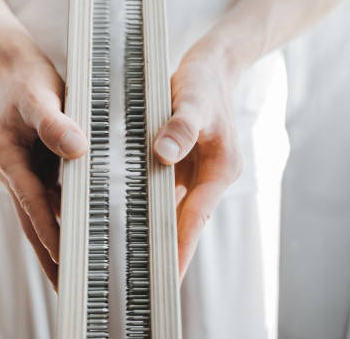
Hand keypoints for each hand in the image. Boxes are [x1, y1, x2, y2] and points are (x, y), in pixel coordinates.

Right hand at [0, 43, 87, 289]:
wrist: (20, 68)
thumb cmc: (30, 80)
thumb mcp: (41, 95)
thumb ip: (55, 122)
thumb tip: (77, 150)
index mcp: (7, 158)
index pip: (31, 202)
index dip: (48, 231)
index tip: (65, 259)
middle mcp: (13, 171)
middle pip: (32, 221)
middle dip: (50, 255)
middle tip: (69, 290)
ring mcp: (25, 173)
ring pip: (41, 217)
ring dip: (56, 245)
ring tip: (77, 276)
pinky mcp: (39, 170)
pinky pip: (51, 202)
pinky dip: (65, 221)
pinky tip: (84, 235)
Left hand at [154, 35, 242, 280]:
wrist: (211, 66)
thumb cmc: (205, 82)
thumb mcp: (194, 99)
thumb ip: (181, 127)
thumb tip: (163, 155)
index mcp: (220, 169)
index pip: (197, 218)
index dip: (182, 247)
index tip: (169, 277)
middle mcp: (209, 176)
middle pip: (186, 222)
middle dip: (168, 251)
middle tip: (145, 283)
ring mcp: (195, 172)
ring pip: (174, 210)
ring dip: (157, 233)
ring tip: (134, 262)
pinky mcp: (181, 164)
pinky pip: (163, 193)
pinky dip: (149, 208)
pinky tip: (129, 220)